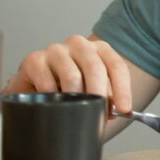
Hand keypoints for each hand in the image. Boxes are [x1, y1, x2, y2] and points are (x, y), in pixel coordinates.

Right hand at [4, 35, 132, 112]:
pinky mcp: (34, 59)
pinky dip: (53, 99)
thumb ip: (106, 97)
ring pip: (72, 76)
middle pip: (95, 68)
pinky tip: (53, 105)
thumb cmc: (68, 88)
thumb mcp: (92, 90)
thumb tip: (117, 111)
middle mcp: (79, 44)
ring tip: (75, 113)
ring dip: (75, 99)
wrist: (34, 86)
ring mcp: (56, 50)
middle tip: (98, 115)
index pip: (116, 66)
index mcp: (99, 49)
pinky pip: (47, 83)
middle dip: (99, 95)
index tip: (124, 110)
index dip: (123, 89)